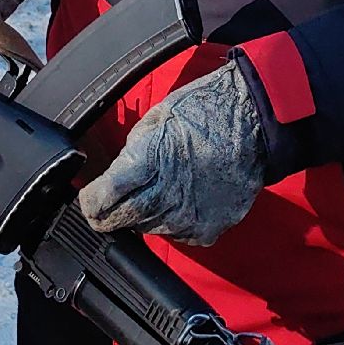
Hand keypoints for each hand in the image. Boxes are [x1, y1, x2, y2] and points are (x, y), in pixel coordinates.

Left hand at [79, 63, 266, 245]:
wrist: (253, 119)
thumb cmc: (203, 110)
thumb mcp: (153, 122)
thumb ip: (128, 158)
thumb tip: (112, 180)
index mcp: (146, 164)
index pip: (100, 202)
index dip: (90, 202)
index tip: (90, 199)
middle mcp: (165, 198)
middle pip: (120, 222)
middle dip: (111, 212)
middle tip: (115, 200)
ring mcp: (187, 218)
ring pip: (148, 229)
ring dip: (146, 214)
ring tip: (162, 187)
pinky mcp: (208, 230)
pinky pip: (178, 234)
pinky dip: (174, 220)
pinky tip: (185, 196)